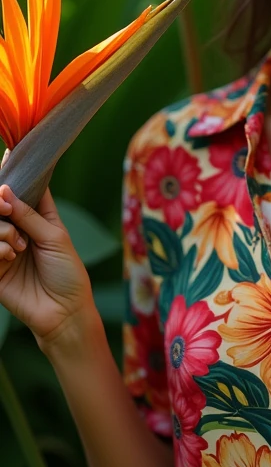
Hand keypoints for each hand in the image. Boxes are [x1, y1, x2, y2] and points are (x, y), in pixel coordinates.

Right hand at [0, 149, 94, 351]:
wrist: (64, 312)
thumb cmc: (68, 273)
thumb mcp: (54, 238)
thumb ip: (28, 214)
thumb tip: (4, 192)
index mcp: (40, 216)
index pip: (26, 189)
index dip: (17, 172)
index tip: (9, 153)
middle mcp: (20, 228)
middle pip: (1, 204)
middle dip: (0, 203)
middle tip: (4, 206)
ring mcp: (4, 247)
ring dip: (1, 231)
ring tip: (17, 247)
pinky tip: (9, 256)